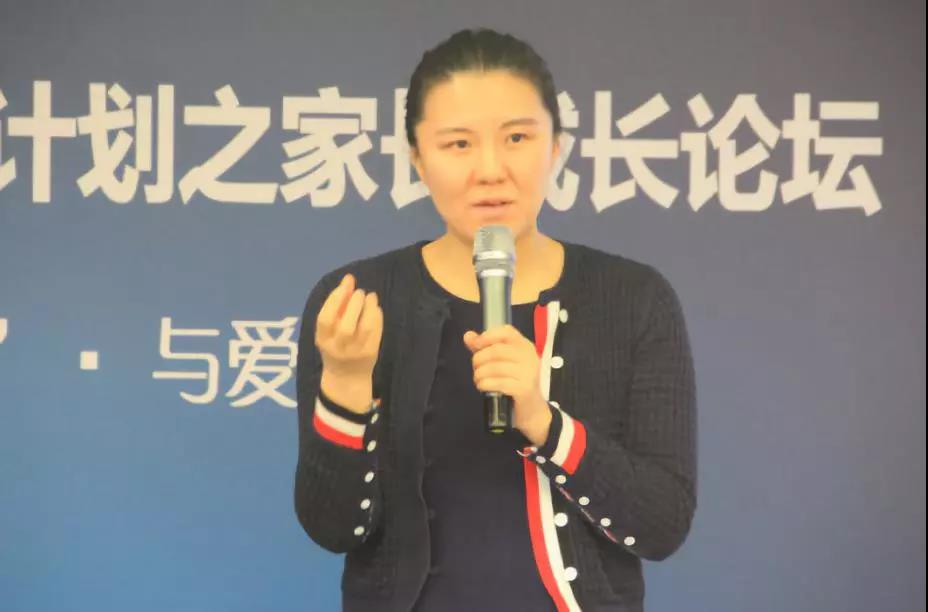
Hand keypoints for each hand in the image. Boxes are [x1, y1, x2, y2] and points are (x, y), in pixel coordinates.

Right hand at [315, 273, 382, 380]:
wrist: (346, 378)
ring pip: (364, 328)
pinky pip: (376, 332)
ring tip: (370, 296)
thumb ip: (336, 308)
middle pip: (346, 325)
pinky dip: (377, 316)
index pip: (325, 318)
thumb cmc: (334, 347)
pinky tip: (376, 308)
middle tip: (359, 292)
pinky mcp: (371, 352)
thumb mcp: (328, 331)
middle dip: (354, 303)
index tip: (346, 285)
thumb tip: (348, 280)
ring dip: (369, 308)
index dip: (336, 299)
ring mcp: (356, 351)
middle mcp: (338, 347)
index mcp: (323, 339)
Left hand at [463, 325, 552, 444]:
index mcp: (524, 346)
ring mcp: (528, 373)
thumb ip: (485, 348)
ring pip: (495, 367)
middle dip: (479, 359)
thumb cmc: (516, 383)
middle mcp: (529, 356)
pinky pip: (498, 383)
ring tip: (479, 379)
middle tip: (476, 368)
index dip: (487, 336)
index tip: (475, 345)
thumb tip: (468, 335)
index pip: (506, 331)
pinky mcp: (524, 388)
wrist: (533, 411)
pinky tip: (483, 387)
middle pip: (497, 350)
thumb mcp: (503, 363)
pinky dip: (485, 384)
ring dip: (480, 374)